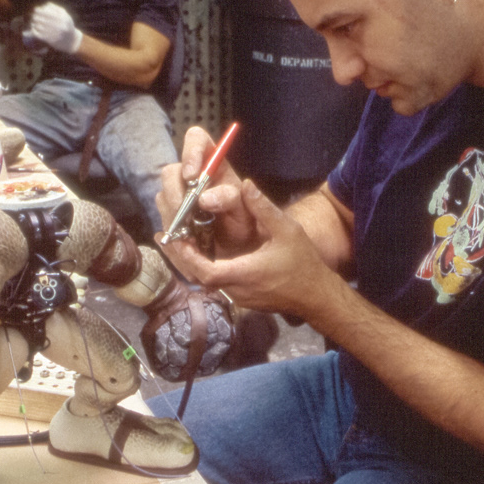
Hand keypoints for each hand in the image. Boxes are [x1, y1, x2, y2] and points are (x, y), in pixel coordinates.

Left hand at [29, 2, 82, 53]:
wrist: (72, 42)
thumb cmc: (67, 26)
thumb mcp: (65, 15)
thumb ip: (56, 9)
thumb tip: (45, 5)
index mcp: (63, 19)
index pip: (49, 14)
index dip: (41, 11)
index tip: (35, 9)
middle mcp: (60, 27)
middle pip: (44, 21)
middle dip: (37, 17)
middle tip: (33, 16)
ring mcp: (56, 35)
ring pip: (42, 28)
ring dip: (35, 24)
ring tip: (33, 22)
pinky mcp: (53, 42)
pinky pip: (41, 36)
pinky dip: (35, 32)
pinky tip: (33, 29)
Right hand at [157, 126, 256, 259]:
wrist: (237, 249)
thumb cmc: (243, 223)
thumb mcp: (245, 211)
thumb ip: (230, 199)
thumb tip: (204, 198)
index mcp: (213, 165)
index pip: (196, 139)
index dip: (191, 151)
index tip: (191, 176)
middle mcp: (192, 177)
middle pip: (171, 172)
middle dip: (175, 193)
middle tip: (184, 214)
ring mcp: (177, 195)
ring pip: (163, 197)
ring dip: (174, 217)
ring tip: (191, 235)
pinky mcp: (170, 215)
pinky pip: (162, 219)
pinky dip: (172, 232)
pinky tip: (187, 242)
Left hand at [159, 178, 336, 322]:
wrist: (315, 295)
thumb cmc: (303, 264)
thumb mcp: (287, 230)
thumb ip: (264, 208)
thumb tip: (246, 185)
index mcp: (246, 274)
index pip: (207, 272)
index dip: (188, 257)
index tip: (176, 238)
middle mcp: (237, 290)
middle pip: (199, 277)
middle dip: (182, 256)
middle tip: (167, 235)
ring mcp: (238, 297)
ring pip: (205, 282)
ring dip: (190, 262)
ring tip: (177, 240)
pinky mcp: (241, 298)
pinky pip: (215, 284)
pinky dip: (202, 268)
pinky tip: (197, 252)